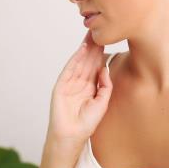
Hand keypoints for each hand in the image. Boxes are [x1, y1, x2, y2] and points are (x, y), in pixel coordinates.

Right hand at [46, 29, 111, 144]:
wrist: (72, 136)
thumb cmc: (86, 124)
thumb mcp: (102, 103)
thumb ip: (105, 86)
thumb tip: (105, 69)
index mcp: (89, 87)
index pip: (95, 66)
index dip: (100, 54)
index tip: (107, 40)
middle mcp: (79, 83)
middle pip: (87, 61)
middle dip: (93, 47)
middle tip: (98, 31)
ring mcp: (69, 83)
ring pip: (79, 62)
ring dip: (85, 49)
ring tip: (91, 36)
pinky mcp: (61, 86)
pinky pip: (69, 69)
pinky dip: (75, 59)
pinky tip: (82, 50)